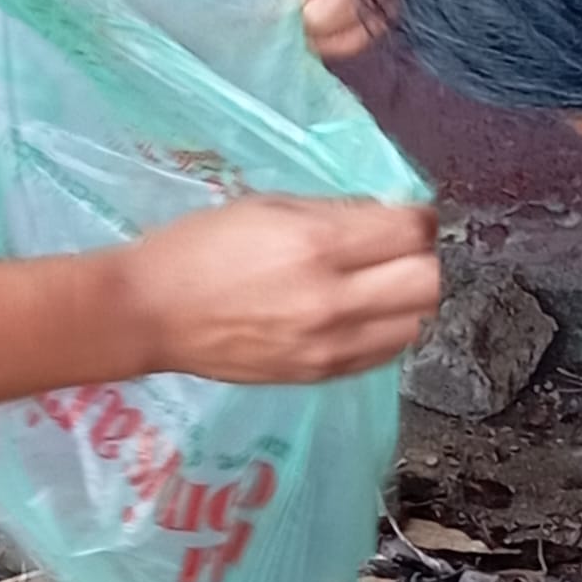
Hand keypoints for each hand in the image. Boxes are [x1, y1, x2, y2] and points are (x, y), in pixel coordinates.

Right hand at [126, 195, 438, 383]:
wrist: (150, 315)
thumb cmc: (200, 248)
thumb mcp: (269, 207)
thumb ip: (335, 215)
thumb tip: (389, 221)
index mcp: (318, 244)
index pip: (413, 230)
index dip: (420, 219)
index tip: (407, 217)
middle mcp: (332, 300)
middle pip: (430, 284)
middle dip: (427, 261)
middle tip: (404, 253)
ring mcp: (327, 346)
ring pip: (416, 324)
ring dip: (411, 301)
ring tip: (384, 287)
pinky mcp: (317, 375)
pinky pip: (383, 354)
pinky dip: (387, 331)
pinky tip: (362, 316)